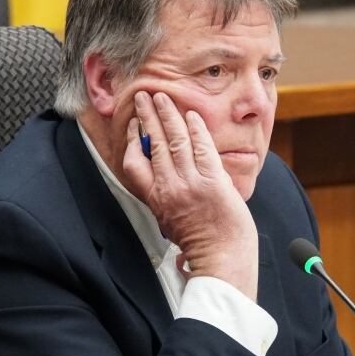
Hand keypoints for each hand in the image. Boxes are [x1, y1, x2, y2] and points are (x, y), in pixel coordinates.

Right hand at [123, 91, 258, 300]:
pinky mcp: (212, 180)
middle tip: (143, 96)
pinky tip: (191, 115)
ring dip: (168, 114)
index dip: (132, 140)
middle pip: (153, 143)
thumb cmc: (200, 244)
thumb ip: (165, 199)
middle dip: (147, 116)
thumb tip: (164, 180)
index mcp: (155, 199)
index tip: (134, 125)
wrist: (221, 259)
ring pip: (174, 139)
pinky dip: (195, 128)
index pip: (134, 163)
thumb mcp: (170, 222)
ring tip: (163, 97)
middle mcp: (169, 188)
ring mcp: (190, 182)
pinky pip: (201, 147)